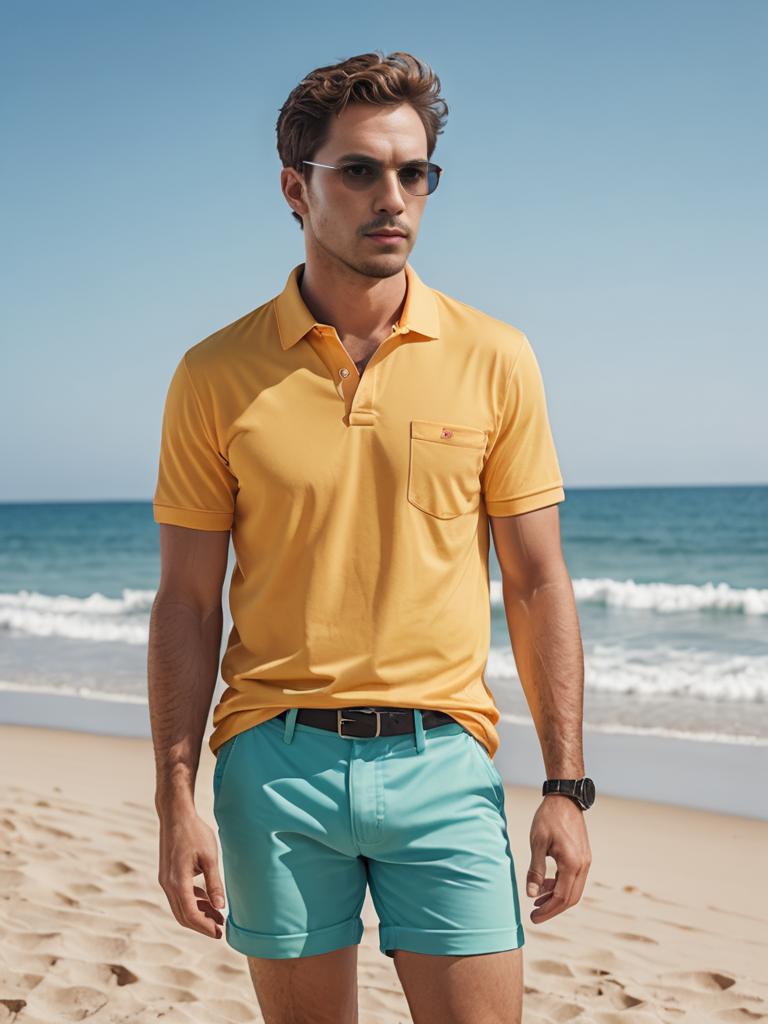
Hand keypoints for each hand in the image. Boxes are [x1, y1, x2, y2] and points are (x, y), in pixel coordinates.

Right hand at [157, 810, 225, 937]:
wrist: (175, 815)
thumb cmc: (195, 833)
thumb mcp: (210, 857)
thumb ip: (214, 883)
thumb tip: (221, 907)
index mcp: (178, 882)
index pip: (191, 914)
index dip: (205, 926)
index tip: (219, 932)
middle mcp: (168, 884)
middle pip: (183, 916)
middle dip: (202, 925)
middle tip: (220, 929)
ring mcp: (165, 880)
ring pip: (180, 907)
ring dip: (198, 914)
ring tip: (218, 916)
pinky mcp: (167, 875)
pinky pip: (179, 896)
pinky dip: (192, 902)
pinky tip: (207, 900)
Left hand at [526, 794, 591, 923]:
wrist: (565, 798)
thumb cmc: (548, 818)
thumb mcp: (537, 842)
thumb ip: (535, 870)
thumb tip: (531, 895)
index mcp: (572, 864)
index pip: (561, 898)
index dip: (547, 911)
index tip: (533, 918)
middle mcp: (583, 866)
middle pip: (570, 898)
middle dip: (552, 909)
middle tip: (534, 915)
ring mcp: (585, 861)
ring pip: (573, 889)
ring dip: (556, 898)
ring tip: (537, 901)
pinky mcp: (583, 856)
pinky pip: (573, 878)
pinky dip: (561, 885)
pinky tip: (546, 885)